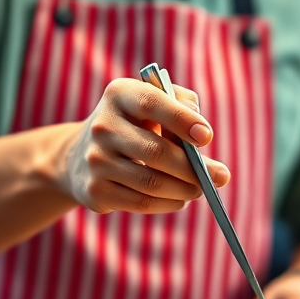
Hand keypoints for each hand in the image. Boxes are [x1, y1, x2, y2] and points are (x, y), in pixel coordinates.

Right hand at [57, 78, 229, 214]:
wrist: (80, 155)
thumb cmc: (137, 123)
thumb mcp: (156, 101)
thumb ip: (184, 105)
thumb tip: (203, 136)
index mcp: (120, 94)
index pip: (152, 103)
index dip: (182, 119)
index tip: (207, 137)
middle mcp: (103, 125)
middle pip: (156, 152)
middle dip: (193, 168)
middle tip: (219, 177)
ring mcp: (95, 160)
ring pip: (152, 182)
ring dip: (185, 190)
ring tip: (199, 189)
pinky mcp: (95, 191)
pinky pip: (141, 203)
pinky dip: (168, 204)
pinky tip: (179, 199)